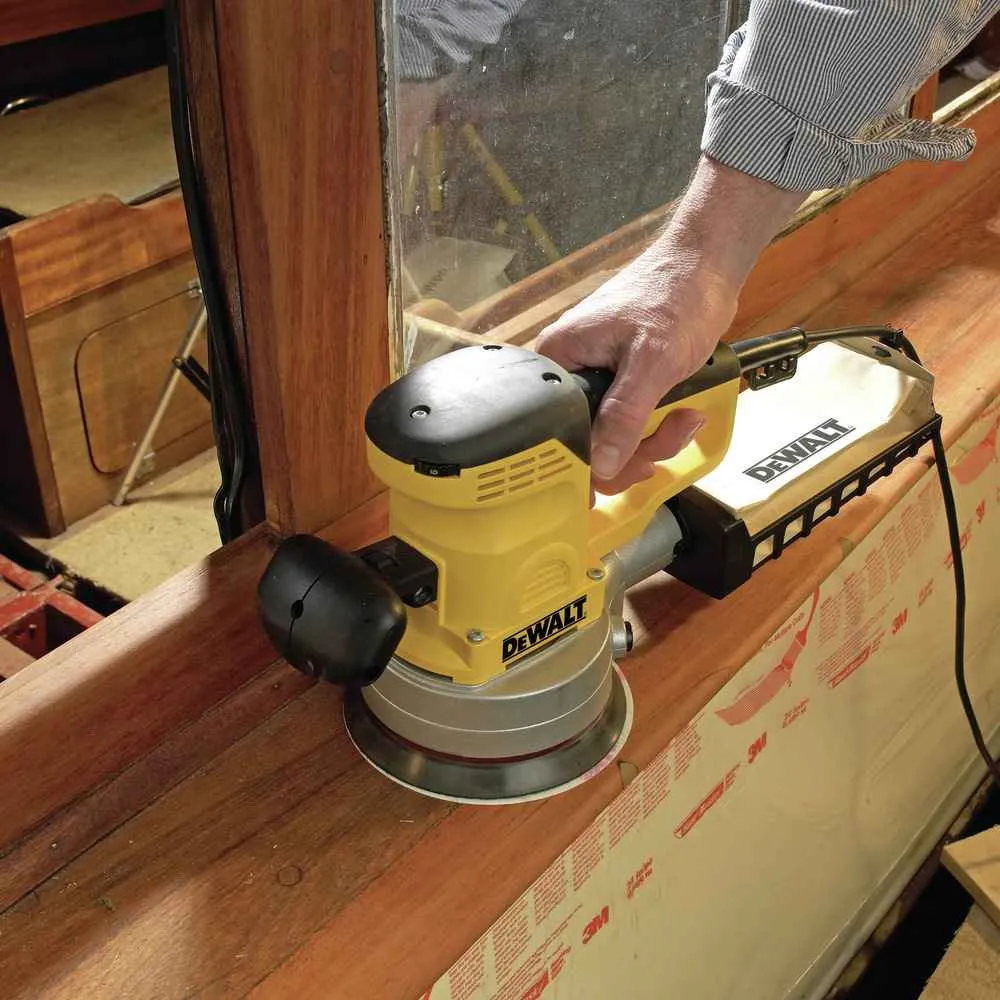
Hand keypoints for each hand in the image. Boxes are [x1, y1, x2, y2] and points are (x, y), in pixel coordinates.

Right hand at [536, 251, 736, 492]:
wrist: (706, 266)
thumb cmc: (677, 296)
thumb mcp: (653, 363)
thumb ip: (624, 417)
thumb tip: (602, 465)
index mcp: (558, 360)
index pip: (556, 432)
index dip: (586, 463)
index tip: (619, 476)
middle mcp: (569, 370)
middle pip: (584, 443)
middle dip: (631, 452)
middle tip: (662, 444)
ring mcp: (595, 378)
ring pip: (611, 438)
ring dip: (652, 440)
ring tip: (684, 419)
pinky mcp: (619, 381)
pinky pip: (629, 423)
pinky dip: (657, 427)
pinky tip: (682, 412)